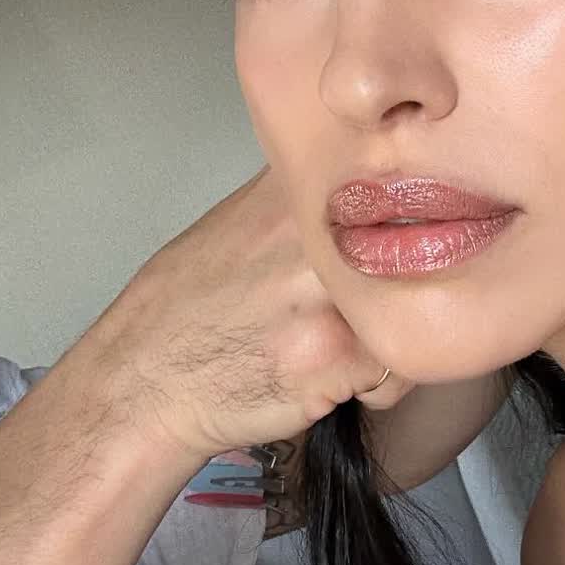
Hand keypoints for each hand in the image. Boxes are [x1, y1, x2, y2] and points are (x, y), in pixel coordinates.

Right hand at [80, 166, 413, 462]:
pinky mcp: (341, 354)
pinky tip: (332, 380)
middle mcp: (318, 229)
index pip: (397, 181)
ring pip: (419, 308)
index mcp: (295, 188)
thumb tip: (375, 184)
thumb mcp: (242, 220)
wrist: (144, 382)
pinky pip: (403, 366)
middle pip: (420, 243)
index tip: (404, 236)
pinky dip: (379, 383)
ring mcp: (331, 292)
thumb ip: (308, 200)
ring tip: (337, 346)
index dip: (410, 217)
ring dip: (392, 335)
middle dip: (406, 279)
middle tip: (360, 306)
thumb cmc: (190, 309)